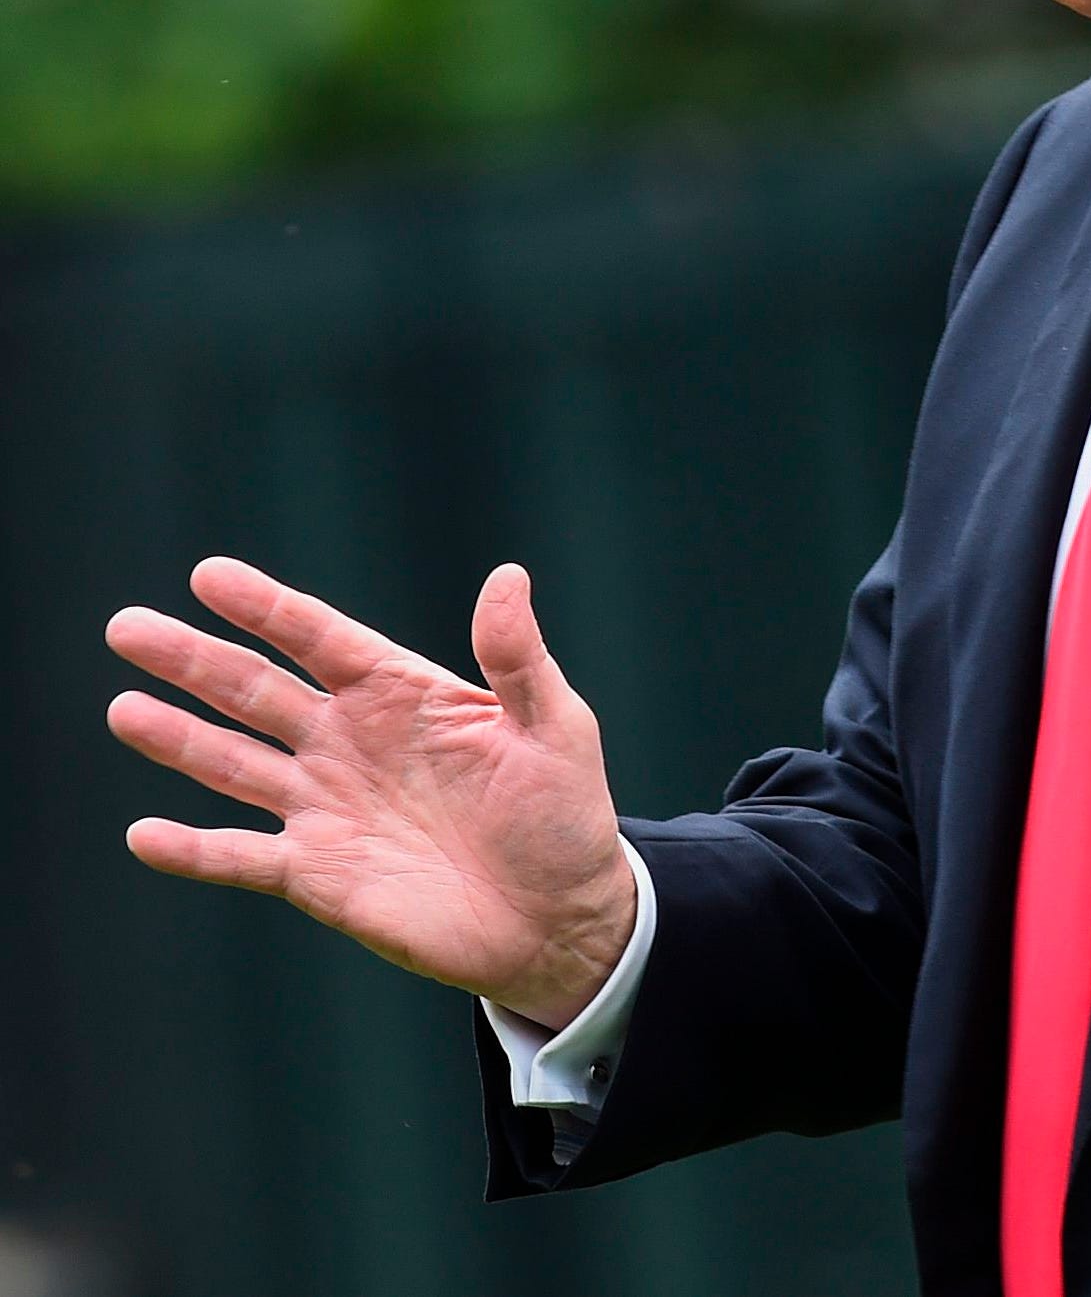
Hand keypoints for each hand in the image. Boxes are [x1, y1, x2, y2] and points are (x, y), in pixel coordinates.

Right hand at [107, 556, 636, 1030]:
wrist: (559, 918)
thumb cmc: (564, 814)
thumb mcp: (554, 726)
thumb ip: (518, 658)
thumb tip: (508, 575)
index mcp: (403, 694)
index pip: (321, 638)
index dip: (266, 607)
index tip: (209, 576)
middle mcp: (352, 741)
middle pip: (257, 691)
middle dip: (194, 659)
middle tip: (127, 627)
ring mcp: (328, 806)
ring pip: (235, 763)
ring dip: (178, 739)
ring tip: (122, 708)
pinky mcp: (319, 874)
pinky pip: (243, 857)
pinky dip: (193, 850)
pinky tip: (143, 834)